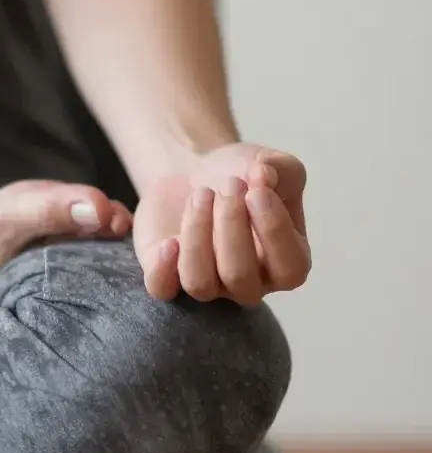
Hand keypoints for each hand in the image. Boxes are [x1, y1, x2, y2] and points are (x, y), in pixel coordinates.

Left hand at [133, 143, 310, 304]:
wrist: (197, 172)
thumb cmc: (242, 174)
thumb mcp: (270, 163)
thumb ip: (281, 168)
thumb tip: (263, 175)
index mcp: (287, 263)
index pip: (290, 270)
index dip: (273, 231)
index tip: (257, 191)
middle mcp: (249, 283)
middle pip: (239, 276)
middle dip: (231, 223)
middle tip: (229, 183)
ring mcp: (209, 284)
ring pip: (199, 283)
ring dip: (197, 234)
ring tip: (201, 194)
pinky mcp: (169, 276)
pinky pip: (163, 289)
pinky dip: (163, 269)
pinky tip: (169, 240)